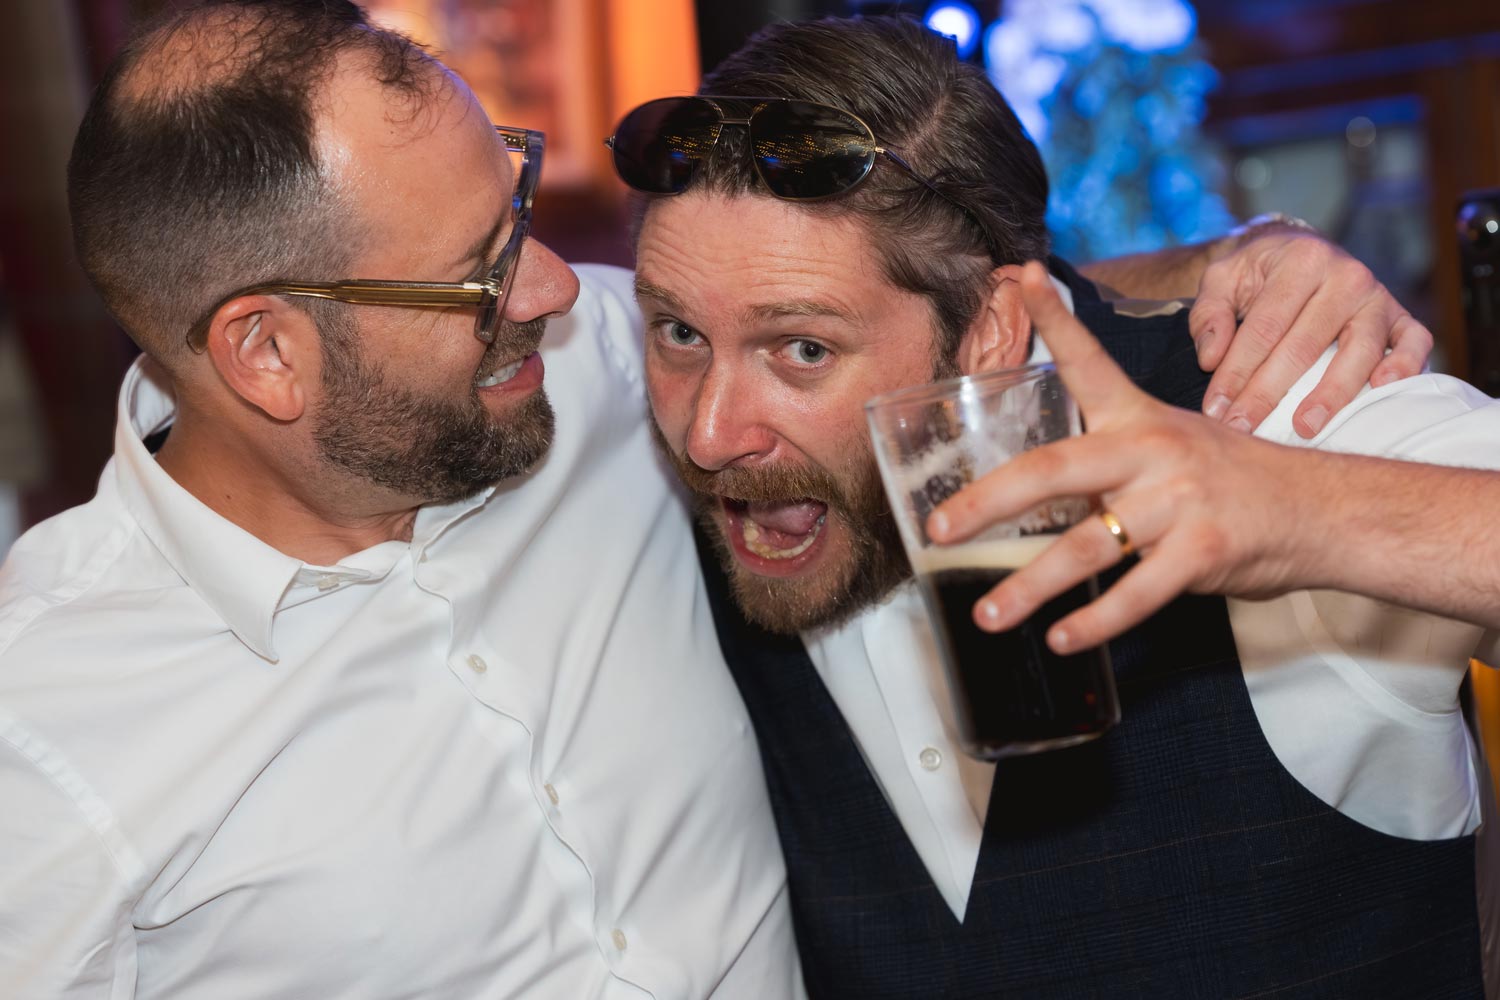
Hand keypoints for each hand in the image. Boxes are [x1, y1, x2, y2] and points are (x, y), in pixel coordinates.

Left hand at [926, 262, 1322, 653]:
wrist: (1320, 509)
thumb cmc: (1228, 481)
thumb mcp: (1170, 445)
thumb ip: (1106, 463)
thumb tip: (1029, 498)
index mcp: (1138, 419)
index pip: (1089, 361)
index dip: (1054, 319)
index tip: (1020, 278)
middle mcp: (1153, 450)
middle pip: (1053, 470)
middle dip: (987, 503)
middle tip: (939, 530)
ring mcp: (1178, 500)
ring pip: (1086, 546)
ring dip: (1030, 587)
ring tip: (988, 615)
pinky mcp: (1204, 550)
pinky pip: (1137, 591)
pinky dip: (1096, 621)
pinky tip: (1061, 638)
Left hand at [1191, 222, 1431, 437]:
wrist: (1300, 250)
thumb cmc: (1259, 273)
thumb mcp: (1223, 278)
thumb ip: (1209, 314)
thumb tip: (1211, 358)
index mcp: (1301, 261)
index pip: (1264, 328)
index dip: (1236, 371)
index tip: (1216, 409)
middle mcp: (1346, 276)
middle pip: (1305, 345)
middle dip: (1269, 393)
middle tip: (1243, 429)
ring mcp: (1378, 297)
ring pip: (1359, 350)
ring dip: (1332, 393)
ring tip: (1304, 427)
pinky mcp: (1402, 316)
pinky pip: (1415, 342)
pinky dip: (1405, 365)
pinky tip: (1381, 389)